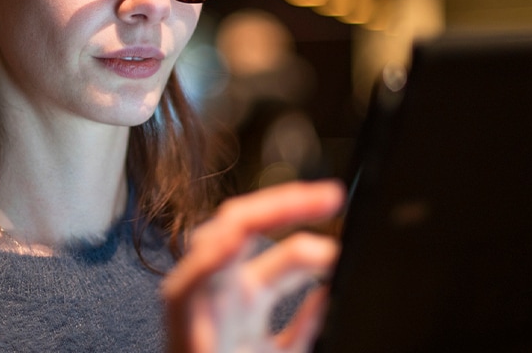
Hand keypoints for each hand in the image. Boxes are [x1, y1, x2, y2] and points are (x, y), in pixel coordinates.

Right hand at [162, 180, 344, 352]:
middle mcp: (224, 292)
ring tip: (294, 203)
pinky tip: (233, 242)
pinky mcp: (183, 325)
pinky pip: (188, 285)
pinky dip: (207, 261)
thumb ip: (308, 321)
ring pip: (216, 240)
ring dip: (254, 218)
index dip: (315, 230)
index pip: (283, 247)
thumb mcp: (285, 352)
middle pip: (248, 228)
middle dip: (287, 203)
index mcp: (250, 298)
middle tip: (332, 195)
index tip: (347, 216)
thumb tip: (333, 288)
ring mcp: (203, 303)